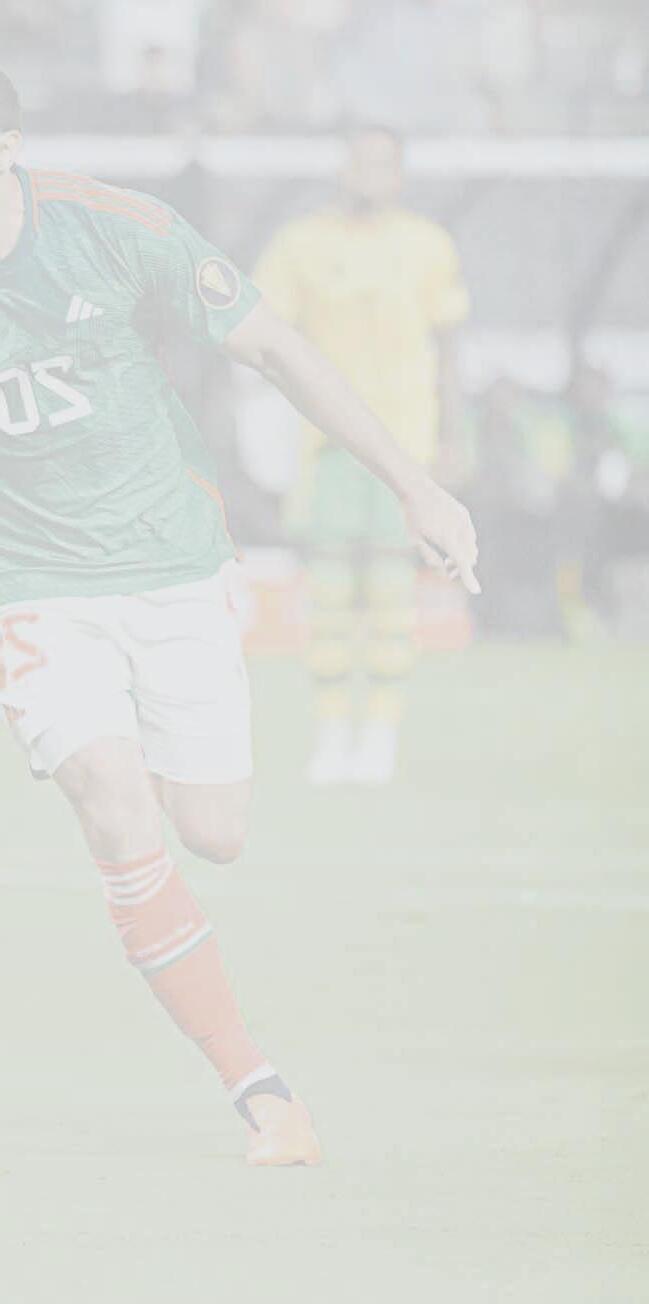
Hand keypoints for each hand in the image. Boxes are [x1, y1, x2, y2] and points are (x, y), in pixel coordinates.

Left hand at [402, 476, 480, 594]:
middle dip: (461, 568)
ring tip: (448, 558)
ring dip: (463, 556)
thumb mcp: (415, 540)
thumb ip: (429, 557)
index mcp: (447, 538)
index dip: (469, 578)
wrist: (417, 488)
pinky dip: (464, 543)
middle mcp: (459, 529)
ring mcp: (464, 520)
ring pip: (471, 546)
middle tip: (448, 572)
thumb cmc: (413, 516)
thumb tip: (442, 571)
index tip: (476, 590)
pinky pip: (469, 534)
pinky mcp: (464, 514)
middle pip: (469, 558)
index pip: (462, 563)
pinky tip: (451, 541)